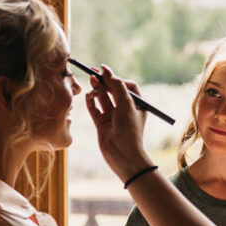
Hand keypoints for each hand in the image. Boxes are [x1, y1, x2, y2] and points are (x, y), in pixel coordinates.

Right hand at [84, 66, 150, 182]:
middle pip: (113, 90)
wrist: (122, 154)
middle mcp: (125, 110)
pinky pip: (94, 109)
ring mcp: (112, 117)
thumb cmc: (129, 129)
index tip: (106, 72)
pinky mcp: (101, 124)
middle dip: (104, 82)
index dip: (117, 78)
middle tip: (94, 72)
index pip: (127, 86)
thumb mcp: (126, 103)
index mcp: (136, 105)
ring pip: (103, 98)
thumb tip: (107, 72)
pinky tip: (88, 95)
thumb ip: (117, 86)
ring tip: (92, 83)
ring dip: (97, 89)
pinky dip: (90, 101)